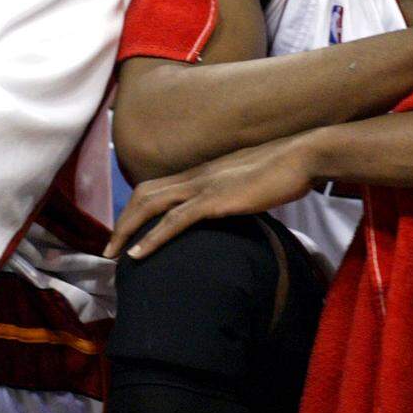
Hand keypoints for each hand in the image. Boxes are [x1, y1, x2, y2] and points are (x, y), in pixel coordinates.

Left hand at [104, 137, 311, 260]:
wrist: (302, 157)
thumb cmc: (284, 172)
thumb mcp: (250, 184)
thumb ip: (235, 195)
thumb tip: (233, 209)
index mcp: (202, 172)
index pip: (156, 187)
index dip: (136, 209)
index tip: (127, 231)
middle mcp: (196, 175)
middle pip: (143, 194)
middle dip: (122, 222)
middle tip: (110, 248)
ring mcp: (203, 186)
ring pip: (150, 205)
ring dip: (127, 231)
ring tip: (113, 255)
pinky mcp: (215, 200)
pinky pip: (174, 220)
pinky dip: (152, 238)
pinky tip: (138, 255)